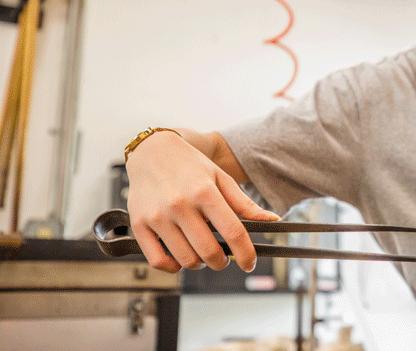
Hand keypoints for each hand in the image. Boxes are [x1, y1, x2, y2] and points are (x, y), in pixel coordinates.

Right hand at [125, 130, 278, 273]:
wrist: (152, 152)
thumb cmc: (190, 166)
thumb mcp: (221, 178)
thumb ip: (245, 203)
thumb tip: (272, 220)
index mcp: (204, 192)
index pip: (233, 231)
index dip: (246, 253)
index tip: (250, 263)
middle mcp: (180, 205)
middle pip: (209, 251)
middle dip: (222, 262)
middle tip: (224, 259)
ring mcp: (157, 216)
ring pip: (185, 259)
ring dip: (200, 264)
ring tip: (202, 254)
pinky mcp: (139, 225)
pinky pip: (157, 261)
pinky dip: (173, 267)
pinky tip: (181, 258)